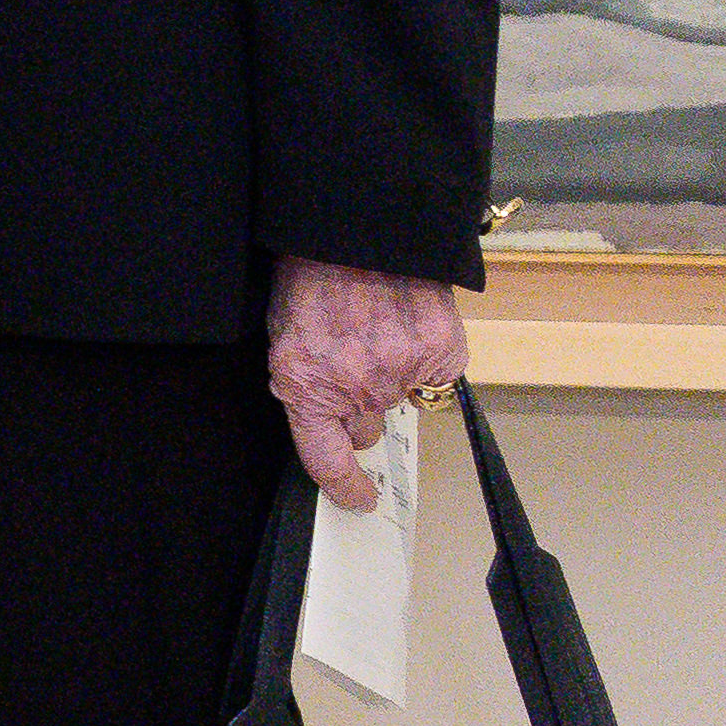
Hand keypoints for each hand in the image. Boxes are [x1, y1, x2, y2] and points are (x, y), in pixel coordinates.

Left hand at [264, 258, 460, 511]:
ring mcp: (399, 372)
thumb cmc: (310, 274)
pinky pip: (437, 378)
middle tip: (354, 357)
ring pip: (400, 399)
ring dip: (391, 375)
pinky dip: (428, 359)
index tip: (359, 499)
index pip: (325, 457)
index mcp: (305, 384)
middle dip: (360, 403)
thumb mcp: (286, 334)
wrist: (355, 226)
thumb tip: (331, 418)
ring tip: (377, 326)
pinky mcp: (439, 354)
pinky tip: (408, 324)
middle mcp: (353, 387)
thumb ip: (307, 382)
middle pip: (365, 426)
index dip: (343, 485)